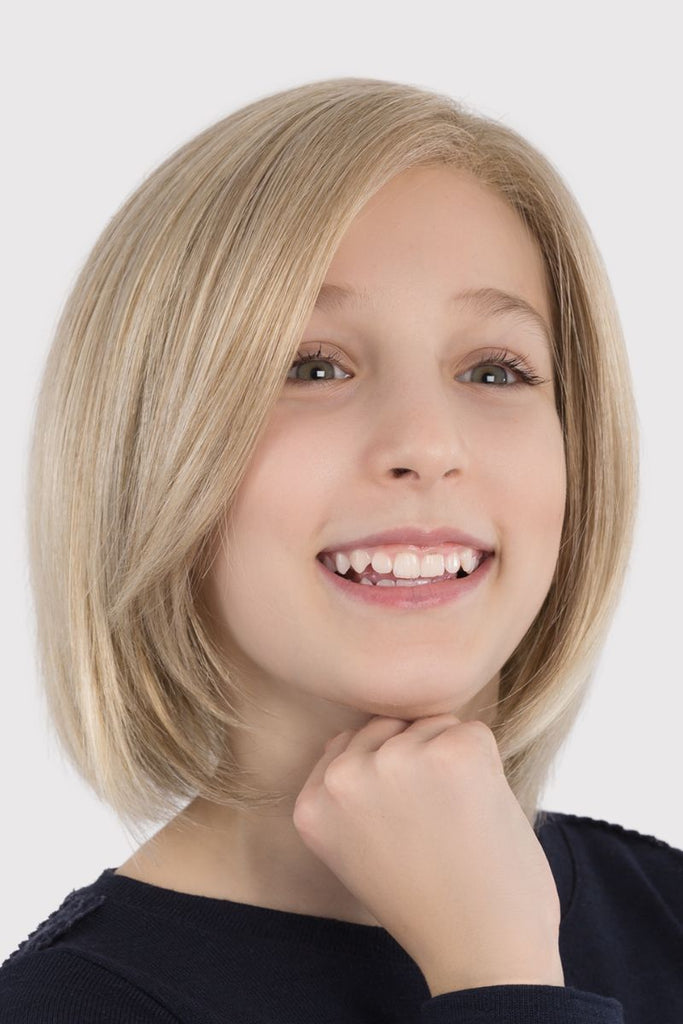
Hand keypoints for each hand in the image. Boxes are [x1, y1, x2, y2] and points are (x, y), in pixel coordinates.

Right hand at [293, 714, 563, 995]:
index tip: (406, 826)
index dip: (391, 779)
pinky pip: (473, 732)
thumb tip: (361, 733)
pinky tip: (481, 815)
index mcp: (313, 803)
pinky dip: (488, 767)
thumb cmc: (429, 903)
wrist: (483, 952)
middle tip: (434, 827)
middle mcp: (344, 777)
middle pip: (392, 727)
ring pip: (434, 725)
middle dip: (419, 761)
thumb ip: (349, 792)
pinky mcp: (451, 754)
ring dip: (453, 764)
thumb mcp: (357, 850)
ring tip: (457, 825)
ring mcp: (396, 761)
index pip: (351, 744)